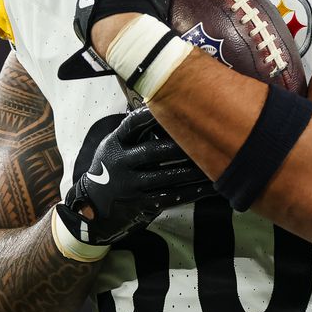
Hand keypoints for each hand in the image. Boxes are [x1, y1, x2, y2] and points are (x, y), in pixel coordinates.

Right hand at [56, 107, 211, 246]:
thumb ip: (138, 131)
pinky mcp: (142, 204)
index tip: (173, 105)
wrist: (94, 206)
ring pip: (167, 176)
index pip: (133, 124)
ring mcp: (130, 186)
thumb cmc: (114, 166)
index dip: (152, 114)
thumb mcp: (116, 145)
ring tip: (217, 162)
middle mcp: (120, 163)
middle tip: (206, 137)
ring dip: (193, 170)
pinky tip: (211, 186)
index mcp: (115, 143)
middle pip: (153, 152)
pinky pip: (172, 197)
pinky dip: (194, 192)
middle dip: (180, 145)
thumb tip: (172, 106)